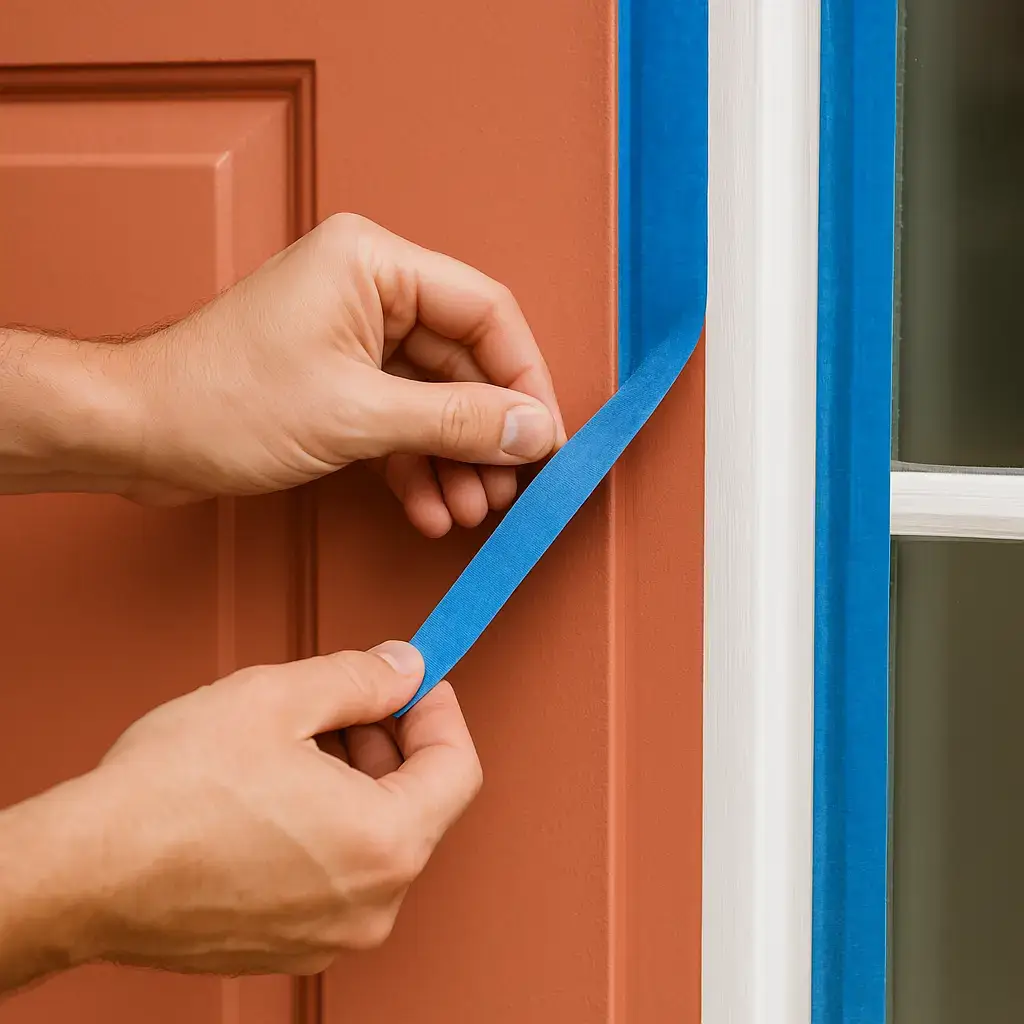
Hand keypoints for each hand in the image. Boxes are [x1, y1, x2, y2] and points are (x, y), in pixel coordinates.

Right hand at [0, 641, 480, 987]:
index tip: (418, 684)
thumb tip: (404, 669)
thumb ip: (360, 678)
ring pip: (375, 837)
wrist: (83, 873)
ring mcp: (330, 934)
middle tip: (344, 703)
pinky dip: (325, 824)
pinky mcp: (290, 944)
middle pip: (418, 803)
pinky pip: (337, 872)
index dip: (439, 713)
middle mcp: (371, 904)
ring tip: (292, 745)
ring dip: (353, 780)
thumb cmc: (169, 791)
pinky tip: (272, 793)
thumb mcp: (278, 697)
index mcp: (384, 844)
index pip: (457, 769)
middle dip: (388, 741)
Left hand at [110, 213, 565, 533]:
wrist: (136, 434)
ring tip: (472, 510)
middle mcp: (370, 290)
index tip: (546, 438)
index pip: (486, 312)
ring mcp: (354, 338)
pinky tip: (431, 509)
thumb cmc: (222, 401)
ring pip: (435, 398)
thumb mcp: (358, 415)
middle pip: (465, 361)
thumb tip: (532, 430)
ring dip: (456, 458)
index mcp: (375, 262)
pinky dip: (417, 465)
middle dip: (487, 432)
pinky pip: (400, 420)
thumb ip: (456, 421)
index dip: (526, 378)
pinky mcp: (338, 381)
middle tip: (509, 487)